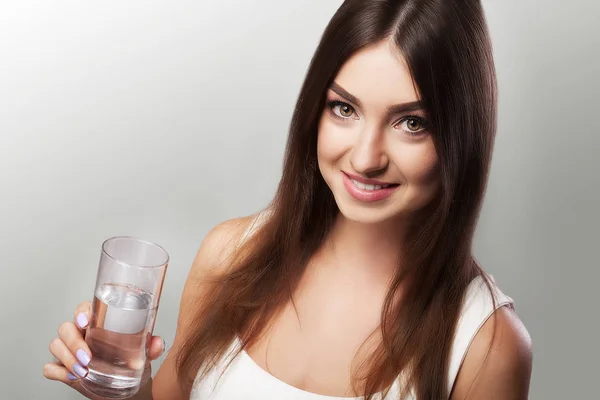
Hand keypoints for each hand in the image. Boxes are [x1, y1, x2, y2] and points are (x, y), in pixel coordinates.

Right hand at [43, 301, 164, 398]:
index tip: (86, 321)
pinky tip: (72, 376)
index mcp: (98, 323)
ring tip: (83, 370)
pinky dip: (58, 371)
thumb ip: (151, 347)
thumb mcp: (143, 354)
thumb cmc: (132, 362)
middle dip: (74, 342)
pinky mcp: (63, 369)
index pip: (84, 309)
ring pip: (56, 345)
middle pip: (66, 328)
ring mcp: (70, 351)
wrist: (128, 389)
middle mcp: (81, 334)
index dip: (81, 312)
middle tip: (88, 356)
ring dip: (67, 358)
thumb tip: (156, 343)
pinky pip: (50, 367)